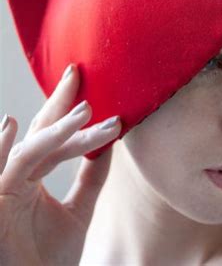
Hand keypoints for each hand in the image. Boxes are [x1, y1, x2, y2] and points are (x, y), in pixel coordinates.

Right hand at [0, 64, 120, 265]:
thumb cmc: (47, 260)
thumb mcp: (78, 213)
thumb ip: (91, 180)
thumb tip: (111, 146)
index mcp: (33, 174)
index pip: (52, 133)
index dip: (66, 106)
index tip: (82, 76)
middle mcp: (16, 175)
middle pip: (41, 132)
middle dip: (60, 103)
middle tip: (78, 74)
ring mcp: (3, 188)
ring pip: (30, 151)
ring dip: (55, 131)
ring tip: (84, 111)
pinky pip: (0, 173)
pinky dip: (1, 150)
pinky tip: (9, 127)